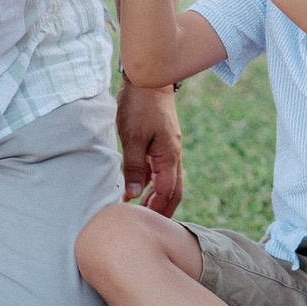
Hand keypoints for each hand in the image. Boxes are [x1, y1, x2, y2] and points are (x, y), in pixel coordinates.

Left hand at [115, 83, 183, 217]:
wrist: (149, 79)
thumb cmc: (140, 106)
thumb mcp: (132, 137)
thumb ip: (133, 167)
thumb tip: (133, 194)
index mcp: (169, 156)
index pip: (167, 192)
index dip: (156, 209)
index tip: (142, 223)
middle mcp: (173, 156)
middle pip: (174, 191)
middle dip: (163, 209)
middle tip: (148, 225)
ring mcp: (168, 150)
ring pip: (168, 181)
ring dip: (157, 198)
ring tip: (140, 212)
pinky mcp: (161, 144)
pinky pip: (160, 170)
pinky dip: (151, 183)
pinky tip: (137, 189)